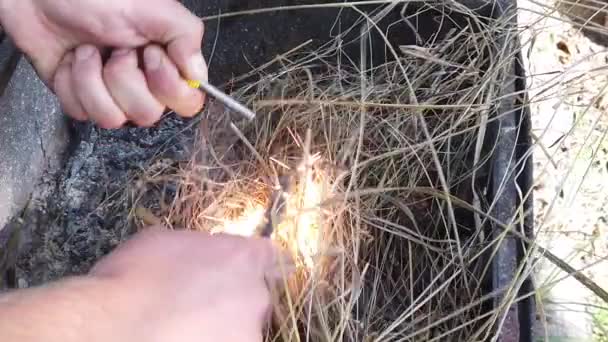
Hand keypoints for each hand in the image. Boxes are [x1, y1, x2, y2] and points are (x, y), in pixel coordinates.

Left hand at [0, 0, 206, 127]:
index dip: (169, 87)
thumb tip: (198, 75)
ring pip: (113, 119)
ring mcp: (110, 94)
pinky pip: (81, 113)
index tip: (151, 55)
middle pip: (147, 115)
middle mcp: (142, 83)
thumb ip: (186, 37)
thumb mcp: (154, 8)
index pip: (188, 103)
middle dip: (123, 80)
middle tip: (114, 50)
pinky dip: (71, 83)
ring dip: (93, 81)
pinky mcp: (79, 98)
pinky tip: (71, 60)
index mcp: (166, 63)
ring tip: (87, 52)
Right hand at [90, 228, 284, 340]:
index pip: (267, 255)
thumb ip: (197, 247)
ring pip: (242, 327)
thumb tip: (199, 255)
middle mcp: (255, 294)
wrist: (116, 327)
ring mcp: (249, 332)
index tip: (233, 270)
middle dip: (232, 297)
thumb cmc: (132, 278)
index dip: (249, 262)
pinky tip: (183, 339)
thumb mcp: (164, 241)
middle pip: (254, 293)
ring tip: (185, 328)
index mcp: (242, 257)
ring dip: (223, 326)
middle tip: (197, 304)